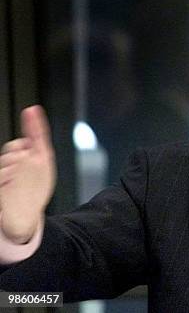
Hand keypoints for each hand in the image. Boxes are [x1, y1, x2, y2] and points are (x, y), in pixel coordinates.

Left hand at [0, 105, 55, 243]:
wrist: (23, 218)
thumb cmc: (33, 194)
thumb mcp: (42, 172)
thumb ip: (33, 153)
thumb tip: (23, 142)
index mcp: (44, 159)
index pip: (38, 135)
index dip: (34, 122)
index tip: (31, 110)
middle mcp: (31, 162)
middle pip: (14, 147)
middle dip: (12, 156)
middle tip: (17, 174)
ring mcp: (17, 170)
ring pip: (4, 160)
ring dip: (5, 170)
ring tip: (13, 185)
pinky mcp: (4, 179)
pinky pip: (0, 172)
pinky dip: (1, 179)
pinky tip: (8, 189)